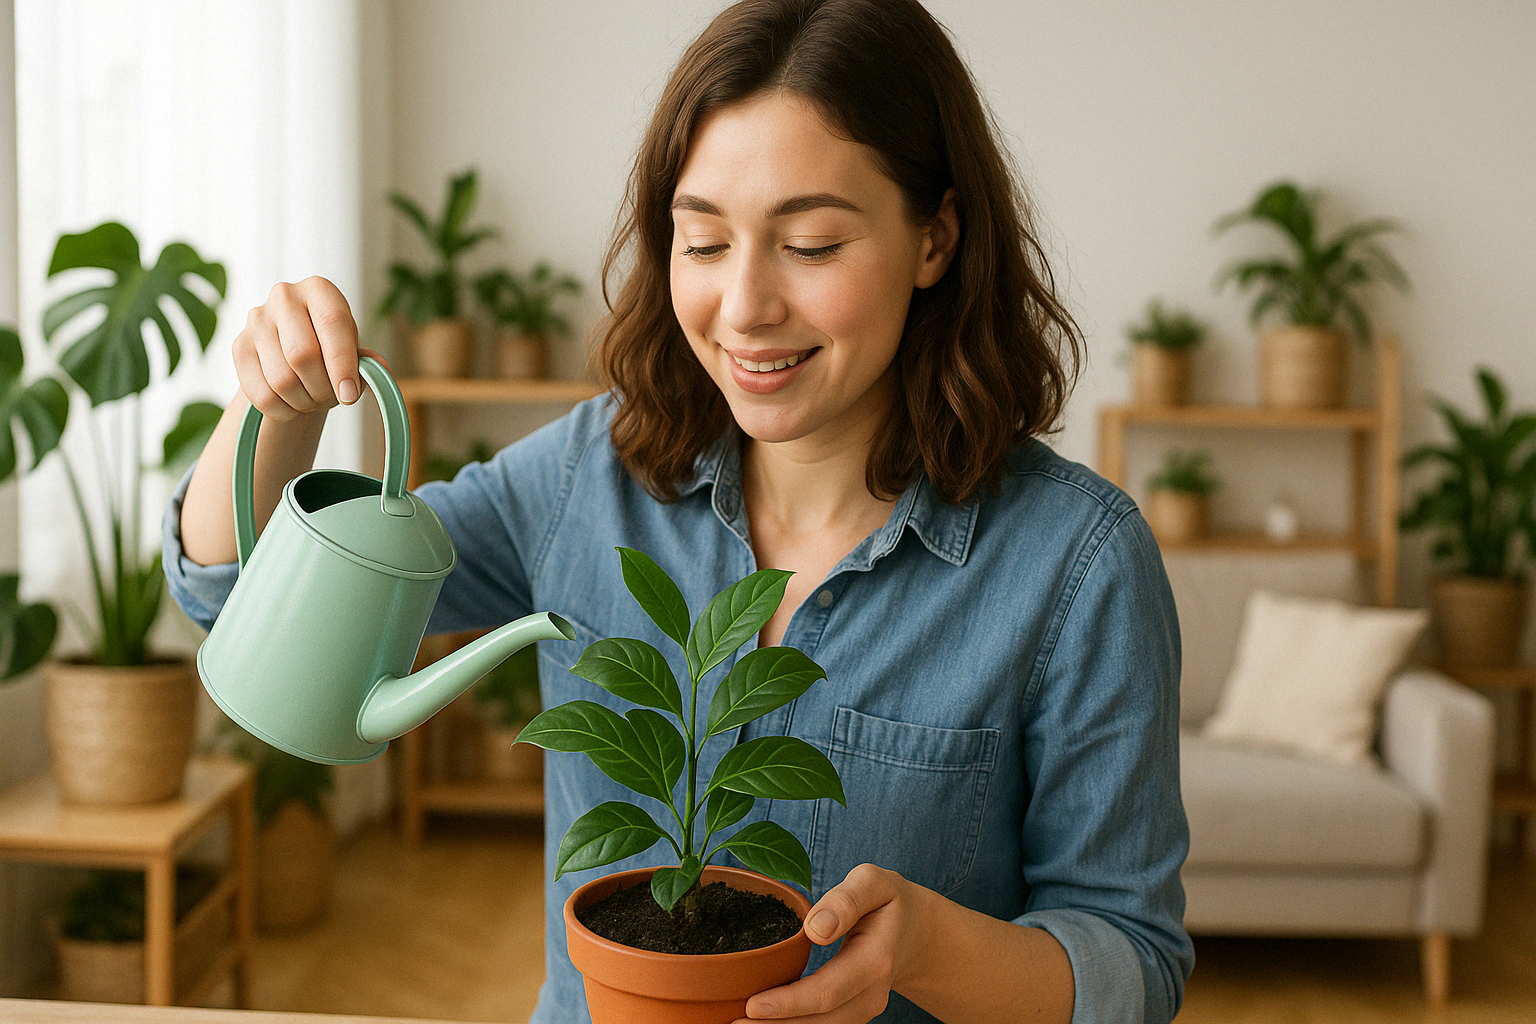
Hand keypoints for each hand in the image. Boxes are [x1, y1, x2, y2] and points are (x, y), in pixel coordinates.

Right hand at [233, 276, 386, 421]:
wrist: (293, 354)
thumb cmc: (331, 349)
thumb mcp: (352, 349)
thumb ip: (365, 360)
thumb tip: (380, 369)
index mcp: (319, 290)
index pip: (333, 324)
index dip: (343, 364)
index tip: (349, 395)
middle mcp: (284, 296)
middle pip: (302, 355)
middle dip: (322, 388)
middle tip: (332, 398)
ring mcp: (256, 320)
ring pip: (281, 379)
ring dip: (303, 401)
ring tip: (313, 399)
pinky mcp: (238, 346)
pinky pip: (261, 394)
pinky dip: (283, 411)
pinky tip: (293, 405)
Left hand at [736, 864, 930, 1022]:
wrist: (918, 933)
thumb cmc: (888, 901)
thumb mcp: (874, 882)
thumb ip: (847, 899)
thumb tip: (816, 929)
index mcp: (875, 959)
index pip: (829, 990)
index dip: (790, 1003)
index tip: (753, 1004)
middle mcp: (872, 993)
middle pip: (822, 1021)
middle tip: (733, 1022)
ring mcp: (864, 1008)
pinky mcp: (852, 1012)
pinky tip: (763, 1021)